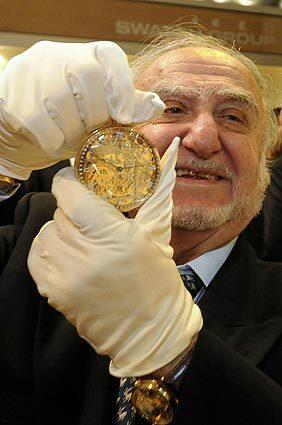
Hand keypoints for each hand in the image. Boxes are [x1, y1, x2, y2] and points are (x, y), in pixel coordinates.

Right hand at [0, 41, 163, 178]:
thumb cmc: (69, 116)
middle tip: (91, 131)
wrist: (22, 123)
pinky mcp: (14, 100)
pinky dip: (54, 142)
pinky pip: (45, 128)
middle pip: (87, 78)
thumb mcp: (100, 109)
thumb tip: (157, 106)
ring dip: (73, 133)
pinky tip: (53, 139)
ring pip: (64, 107)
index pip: (108, 55)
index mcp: (83, 55)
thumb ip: (127, 106)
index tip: (125, 116)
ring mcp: (32, 75)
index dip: (121, 86)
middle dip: (95, 115)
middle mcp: (56, 56)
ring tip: (71, 136)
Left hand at [28, 137, 202, 376]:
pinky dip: (48, 249)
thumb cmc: (158, 281)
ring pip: (45, 232)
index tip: (77, 181)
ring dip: (60, 230)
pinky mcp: (54, 293)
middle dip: (73, 209)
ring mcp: (65, 276)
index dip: (70, 181)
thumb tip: (171, 149)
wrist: (150, 332)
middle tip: (90, 216)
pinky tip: (68, 253)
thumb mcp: (158, 233)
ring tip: (80, 238)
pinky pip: (36, 256)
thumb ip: (156, 191)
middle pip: (60, 212)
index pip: (70, 194)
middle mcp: (85, 255)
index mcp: (115, 235)